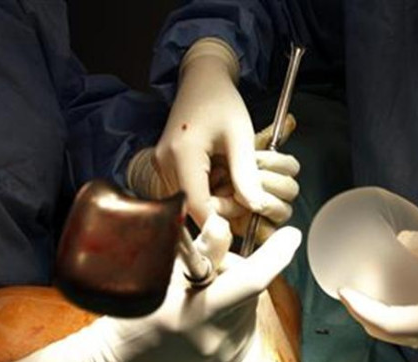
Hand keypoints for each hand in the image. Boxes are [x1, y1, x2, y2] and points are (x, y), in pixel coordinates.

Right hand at [0, 224, 301, 361]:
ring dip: (236, 292)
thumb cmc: (135, 314)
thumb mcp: (162, 276)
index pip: (251, 281)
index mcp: (197, 314)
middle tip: (206, 270)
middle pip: (251, 288)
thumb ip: (200, 252)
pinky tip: (208, 316)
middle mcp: (219, 339)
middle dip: (236, 270)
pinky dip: (235, 311)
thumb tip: (224, 223)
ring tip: (202, 297)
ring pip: (252, 305)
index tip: (292, 235)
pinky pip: (247, 324)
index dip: (276, 255)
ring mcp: (228, 355)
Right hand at [128, 114, 299, 242]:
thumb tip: (256, 207)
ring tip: (232, 183)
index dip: (218, 222)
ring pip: (188, 202)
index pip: (197, 205)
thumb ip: (246, 174)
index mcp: (182, 154)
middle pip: (190, 207)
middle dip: (219, 210)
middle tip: (244, 197)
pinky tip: (219, 177)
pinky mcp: (165, 166)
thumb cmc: (221, 101)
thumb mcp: (241, 136)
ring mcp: (162, 165)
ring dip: (212, 202)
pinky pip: (185, 191)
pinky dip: (205, 192)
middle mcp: (164, 163)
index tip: (240, 226)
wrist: (200, 80)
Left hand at [338, 230, 417, 351]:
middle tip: (343, 289)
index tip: (343, 289)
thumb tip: (400, 239)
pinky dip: (384, 319)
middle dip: (358, 313)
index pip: (387, 322)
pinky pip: (402, 331)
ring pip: (391, 335)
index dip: (360, 308)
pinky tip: (379, 300)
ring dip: (369, 318)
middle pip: (383, 332)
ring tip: (355, 294)